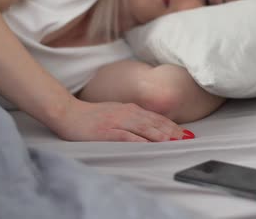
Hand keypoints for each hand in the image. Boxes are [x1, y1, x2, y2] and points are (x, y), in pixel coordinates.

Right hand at [50, 99, 193, 141]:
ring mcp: (117, 122)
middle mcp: (126, 113)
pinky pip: (126, 137)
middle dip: (172, 131)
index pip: (156, 117)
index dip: (172, 125)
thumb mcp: (115, 112)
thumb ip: (132, 117)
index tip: (185, 132)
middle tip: (187, 138)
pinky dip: (139, 141)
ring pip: (144, 128)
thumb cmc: (91, 115)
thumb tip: (149, 126)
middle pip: (154, 123)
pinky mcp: (106, 132)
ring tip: (175, 142)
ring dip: (160, 135)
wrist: (68, 113)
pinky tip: (149, 146)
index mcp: (129, 109)